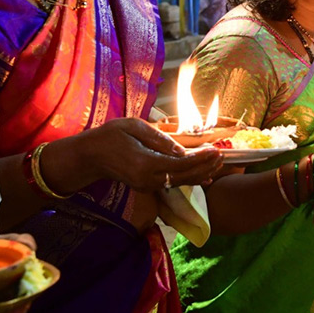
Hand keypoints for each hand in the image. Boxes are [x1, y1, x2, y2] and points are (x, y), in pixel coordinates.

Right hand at [68, 117, 225, 191]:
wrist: (90, 156)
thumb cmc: (110, 136)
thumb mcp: (134, 127)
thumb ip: (159, 139)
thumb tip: (181, 149)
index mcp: (145, 163)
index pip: (180, 164)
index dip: (201, 159)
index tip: (216, 150)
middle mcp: (148, 179)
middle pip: (185, 177)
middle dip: (206, 167)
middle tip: (223, 155)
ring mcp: (148, 185)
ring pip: (181, 182)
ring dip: (201, 173)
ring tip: (218, 162)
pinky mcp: (148, 185)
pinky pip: (173, 183)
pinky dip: (190, 178)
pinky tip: (205, 174)